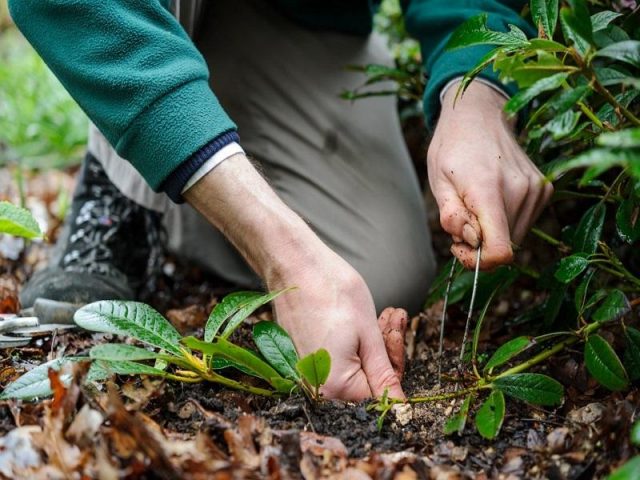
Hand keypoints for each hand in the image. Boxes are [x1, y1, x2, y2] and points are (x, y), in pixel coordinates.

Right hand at [270, 252, 406, 399]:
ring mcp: (307, 374)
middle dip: (385, 350)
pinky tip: (361, 318)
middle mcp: (317, 388)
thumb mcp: (368, 333)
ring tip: (382, 313)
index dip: (395, 363)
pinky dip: (353, 342)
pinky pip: (337, 360)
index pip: (380, 394)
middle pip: (366, 382)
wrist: (294, 265)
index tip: (398, 333)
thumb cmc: (332, 291)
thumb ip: (384, 374)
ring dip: (372, 344)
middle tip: (393, 317)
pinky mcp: (303, 359)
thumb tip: (400, 408)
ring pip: (354, 368)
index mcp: (335, 387)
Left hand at [428, 81, 552, 268]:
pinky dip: (506, 220)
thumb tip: (473, 242)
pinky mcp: (544, 188)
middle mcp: (519, 189)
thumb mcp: (438, 181)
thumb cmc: (452, 148)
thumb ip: (452, 216)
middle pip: (505, 245)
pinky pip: (524, 222)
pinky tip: (492, 197)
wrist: (479, 114)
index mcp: (488, 188)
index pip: (500, 250)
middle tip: (461, 219)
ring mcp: (536, 188)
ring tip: (474, 203)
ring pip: (515, 236)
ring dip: (493, 231)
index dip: (479, 261)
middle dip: (480, 243)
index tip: (460, 247)